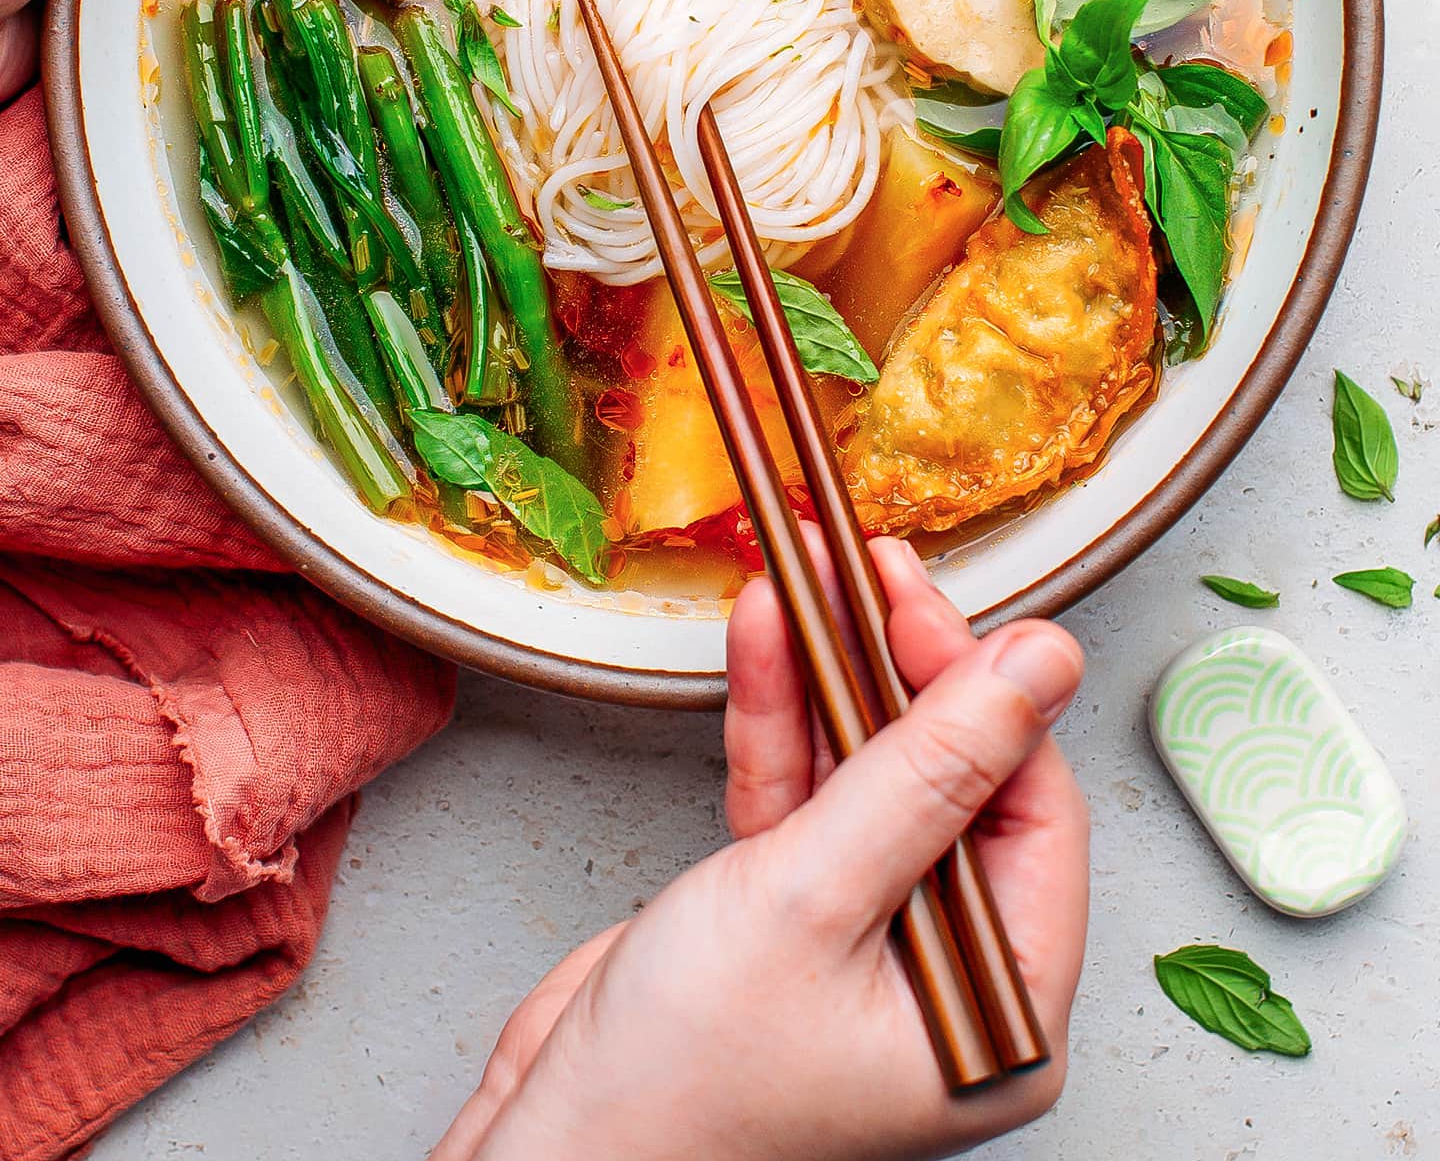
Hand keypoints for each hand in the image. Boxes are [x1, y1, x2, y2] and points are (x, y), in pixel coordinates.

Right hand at [434, 538, 1087, 1160]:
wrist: (549, 1153)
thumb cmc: (681, 1090)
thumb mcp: (818, 900)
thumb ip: (930, 770)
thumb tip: (1045, 666)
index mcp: (1000, 1011)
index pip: (1033, 813)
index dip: (988, 696)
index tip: (934, 605)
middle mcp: (946, 976)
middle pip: (952, 779)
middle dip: (902, 666)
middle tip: (870, 570)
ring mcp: (864, 942)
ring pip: (870, 774)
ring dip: (832, 672)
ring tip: (808, 571)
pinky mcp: (785, 914)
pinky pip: (802, 796)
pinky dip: (780, 718)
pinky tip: (767, 633)